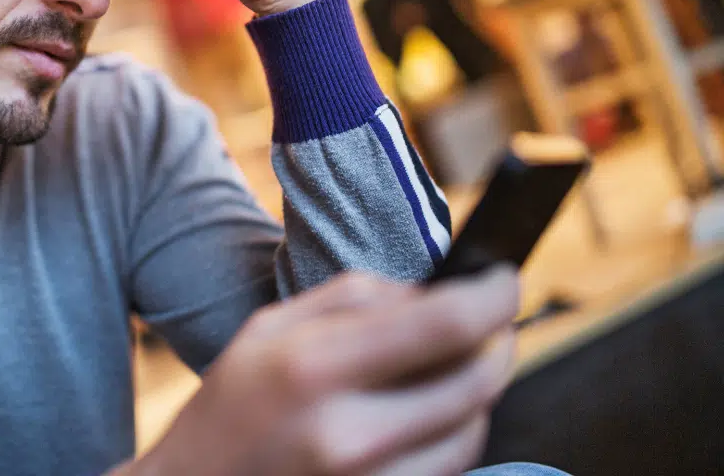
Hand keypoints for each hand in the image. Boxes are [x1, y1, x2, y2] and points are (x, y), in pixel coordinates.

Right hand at [120, 267, 518, 475]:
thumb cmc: (230, 406)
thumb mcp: (271, 328)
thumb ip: (354, 299)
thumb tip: (433, 291)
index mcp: (315, 368)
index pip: (443, 326)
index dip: (492, 297)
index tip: (505, 279)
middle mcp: (349, 434)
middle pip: (475, 383)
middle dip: (498, 342)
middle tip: (494, 320)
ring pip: (473, 433)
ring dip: (479, 392)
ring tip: (455, 366)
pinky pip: (450, 471)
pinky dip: (456, 434)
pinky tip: (431, 412)